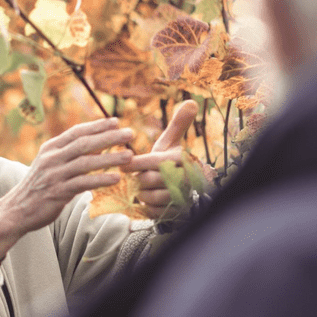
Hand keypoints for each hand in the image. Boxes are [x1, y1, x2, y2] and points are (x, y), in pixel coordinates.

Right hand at [0, 117, 134, 258]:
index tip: (115, 121)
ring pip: (86, 162)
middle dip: (108, 137)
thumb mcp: (50, 165)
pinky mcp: (58, 192)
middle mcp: (52, 158)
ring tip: (129, 156)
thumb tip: (98, 146)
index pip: (76, 132)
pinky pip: (83, 183)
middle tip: (129, 133)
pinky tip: (115, 178)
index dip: (97, 126)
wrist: (17, 210)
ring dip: (109, 158)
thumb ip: (69, 155)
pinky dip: (100, 180)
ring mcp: (54, 175)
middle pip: (84, 143)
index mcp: (50, 148)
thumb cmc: (38, 187)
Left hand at [125, 100, 198, 217]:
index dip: (137, 163)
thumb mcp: (172, 144)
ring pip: (150, 197)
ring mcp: (183, 198)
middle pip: (149, 180)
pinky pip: (152, 212)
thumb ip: (178, 125)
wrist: (182, 191)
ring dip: (141, 194)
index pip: (156, 161)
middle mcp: (186, 179)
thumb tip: (192, 102)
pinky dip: (145, 207)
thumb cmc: (170, 163)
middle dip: (139, 179)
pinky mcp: (177, 214)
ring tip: (142, 189)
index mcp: (184, 160)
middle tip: (136, 178)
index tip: (124, 164)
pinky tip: (148, 200)